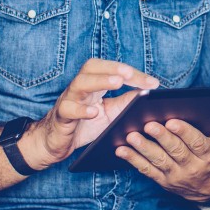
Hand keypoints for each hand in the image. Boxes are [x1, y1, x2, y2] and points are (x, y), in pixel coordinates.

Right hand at [22, 59, 159, 168]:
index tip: (153, 83)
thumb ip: (127, 102)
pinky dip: (81, 109)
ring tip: (117, 83)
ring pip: (79, 83)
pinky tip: (93, 113)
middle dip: (112, 68)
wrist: (56, 143)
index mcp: (94, 84)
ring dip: (99, 81)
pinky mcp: (61, 117)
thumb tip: (148, 94)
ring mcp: (68, 100)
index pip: (113, 70)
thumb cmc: (84, 124)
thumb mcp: (111, 113)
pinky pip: (68, 109)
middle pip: (92, 67)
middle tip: (130, 73)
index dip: (133, 74)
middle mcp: (80, 87)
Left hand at [115, 114, 209, 201]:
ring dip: (144, 149)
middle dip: (161, 138)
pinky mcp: (163, 181)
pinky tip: (121, 150)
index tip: (172, 121)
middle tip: (148, 124)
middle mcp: (192, 167)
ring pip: (159, 161)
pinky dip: (133, 160)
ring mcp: (176, 175)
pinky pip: (147, 170)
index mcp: (209, 155)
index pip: (196, 143)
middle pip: (176, 151)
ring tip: (131, 136)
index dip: (184, 132)